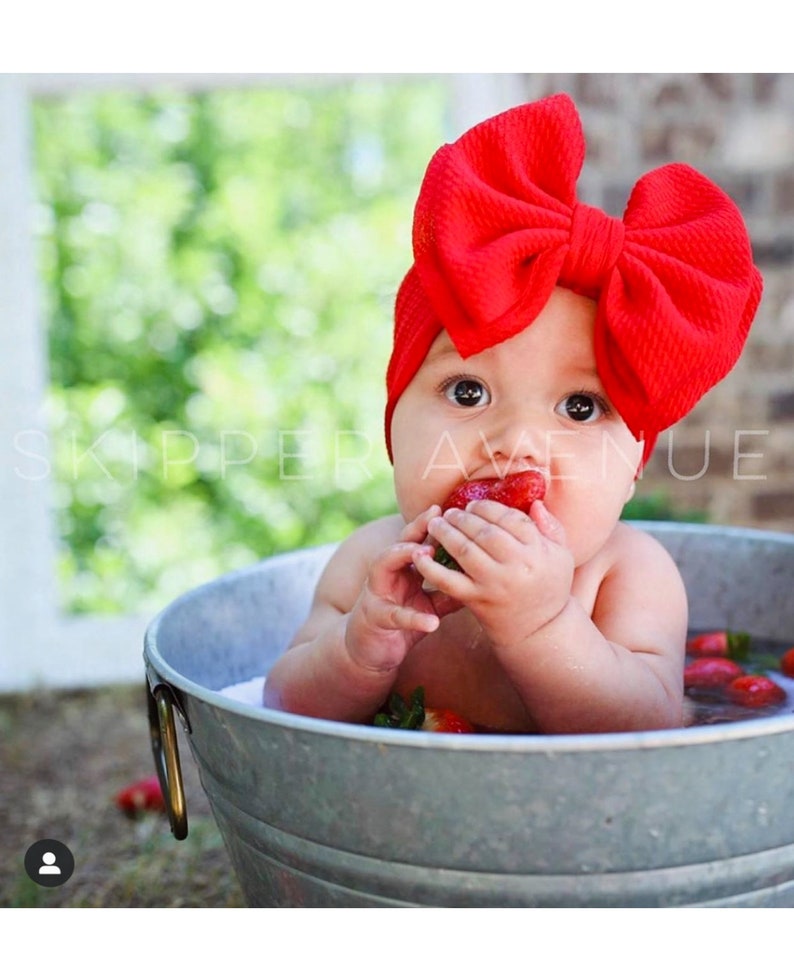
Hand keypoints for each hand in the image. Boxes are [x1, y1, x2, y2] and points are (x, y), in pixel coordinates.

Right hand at [344, 506, 459, 673]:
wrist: (369, 651)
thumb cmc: (400, 622)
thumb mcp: (428, 605)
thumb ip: (447, 592)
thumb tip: (479, 582)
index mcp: (402, 569)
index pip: (417, 541)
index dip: (432, 526)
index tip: (453, 511)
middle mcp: (387, 574)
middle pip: (400, 542)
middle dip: (416, 527)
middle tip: (436, 514)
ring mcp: (377, 593)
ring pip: (384, 564)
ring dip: (404, 554)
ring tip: (426, 552)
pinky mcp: (376, 618)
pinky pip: (396, 615)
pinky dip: (414, 618)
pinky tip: (433, 622)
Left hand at [413, 499, 573, 648]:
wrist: (539, 631)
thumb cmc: (550, 587)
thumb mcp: (561, 556)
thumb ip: (551, 528)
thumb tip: (535, 503)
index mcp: (538, 552)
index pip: (510, 519)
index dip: (489, 508)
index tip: (474, 505)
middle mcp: (517, 566)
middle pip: (484, 532)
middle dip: (464, 517)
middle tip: (451, 512)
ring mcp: (494, 584)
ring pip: (464, 550)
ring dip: (446, 532)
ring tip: (436, 524)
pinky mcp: (476, 599)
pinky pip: (448, 580)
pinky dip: (429, 567)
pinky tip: (419, 553)